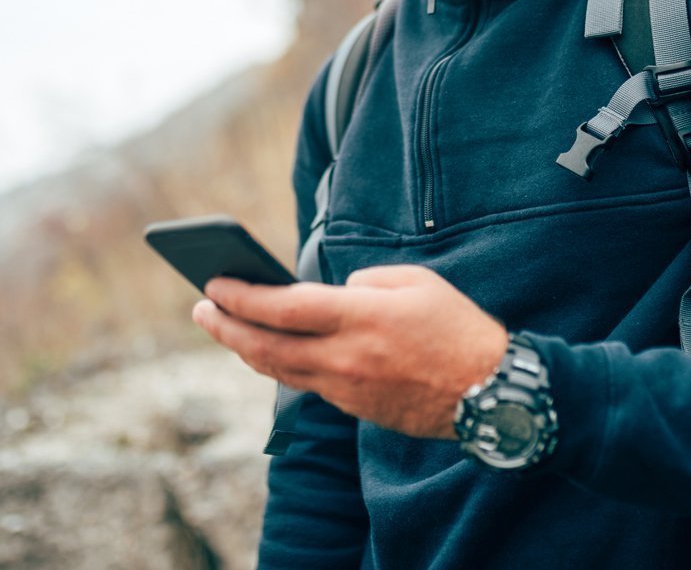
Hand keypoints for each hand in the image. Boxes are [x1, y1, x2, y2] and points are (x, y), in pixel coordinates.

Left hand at [192, 265, 508, 437]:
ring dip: (245, 349)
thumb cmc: (457, 327)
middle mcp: (346, 357)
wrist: (490, 392)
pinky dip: (281, 365)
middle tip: (200, 309)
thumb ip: (366, 281)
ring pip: (279, 371)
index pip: (282, 307)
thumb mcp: (415, 282)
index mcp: (361, 317)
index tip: (213, 283)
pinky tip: (271, 349)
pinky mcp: (355, 408)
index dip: (241, 296)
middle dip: (225, 327)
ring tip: (224, 328)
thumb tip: (333, 292)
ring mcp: (347, 388)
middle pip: (266, 346)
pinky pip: (307, 384)